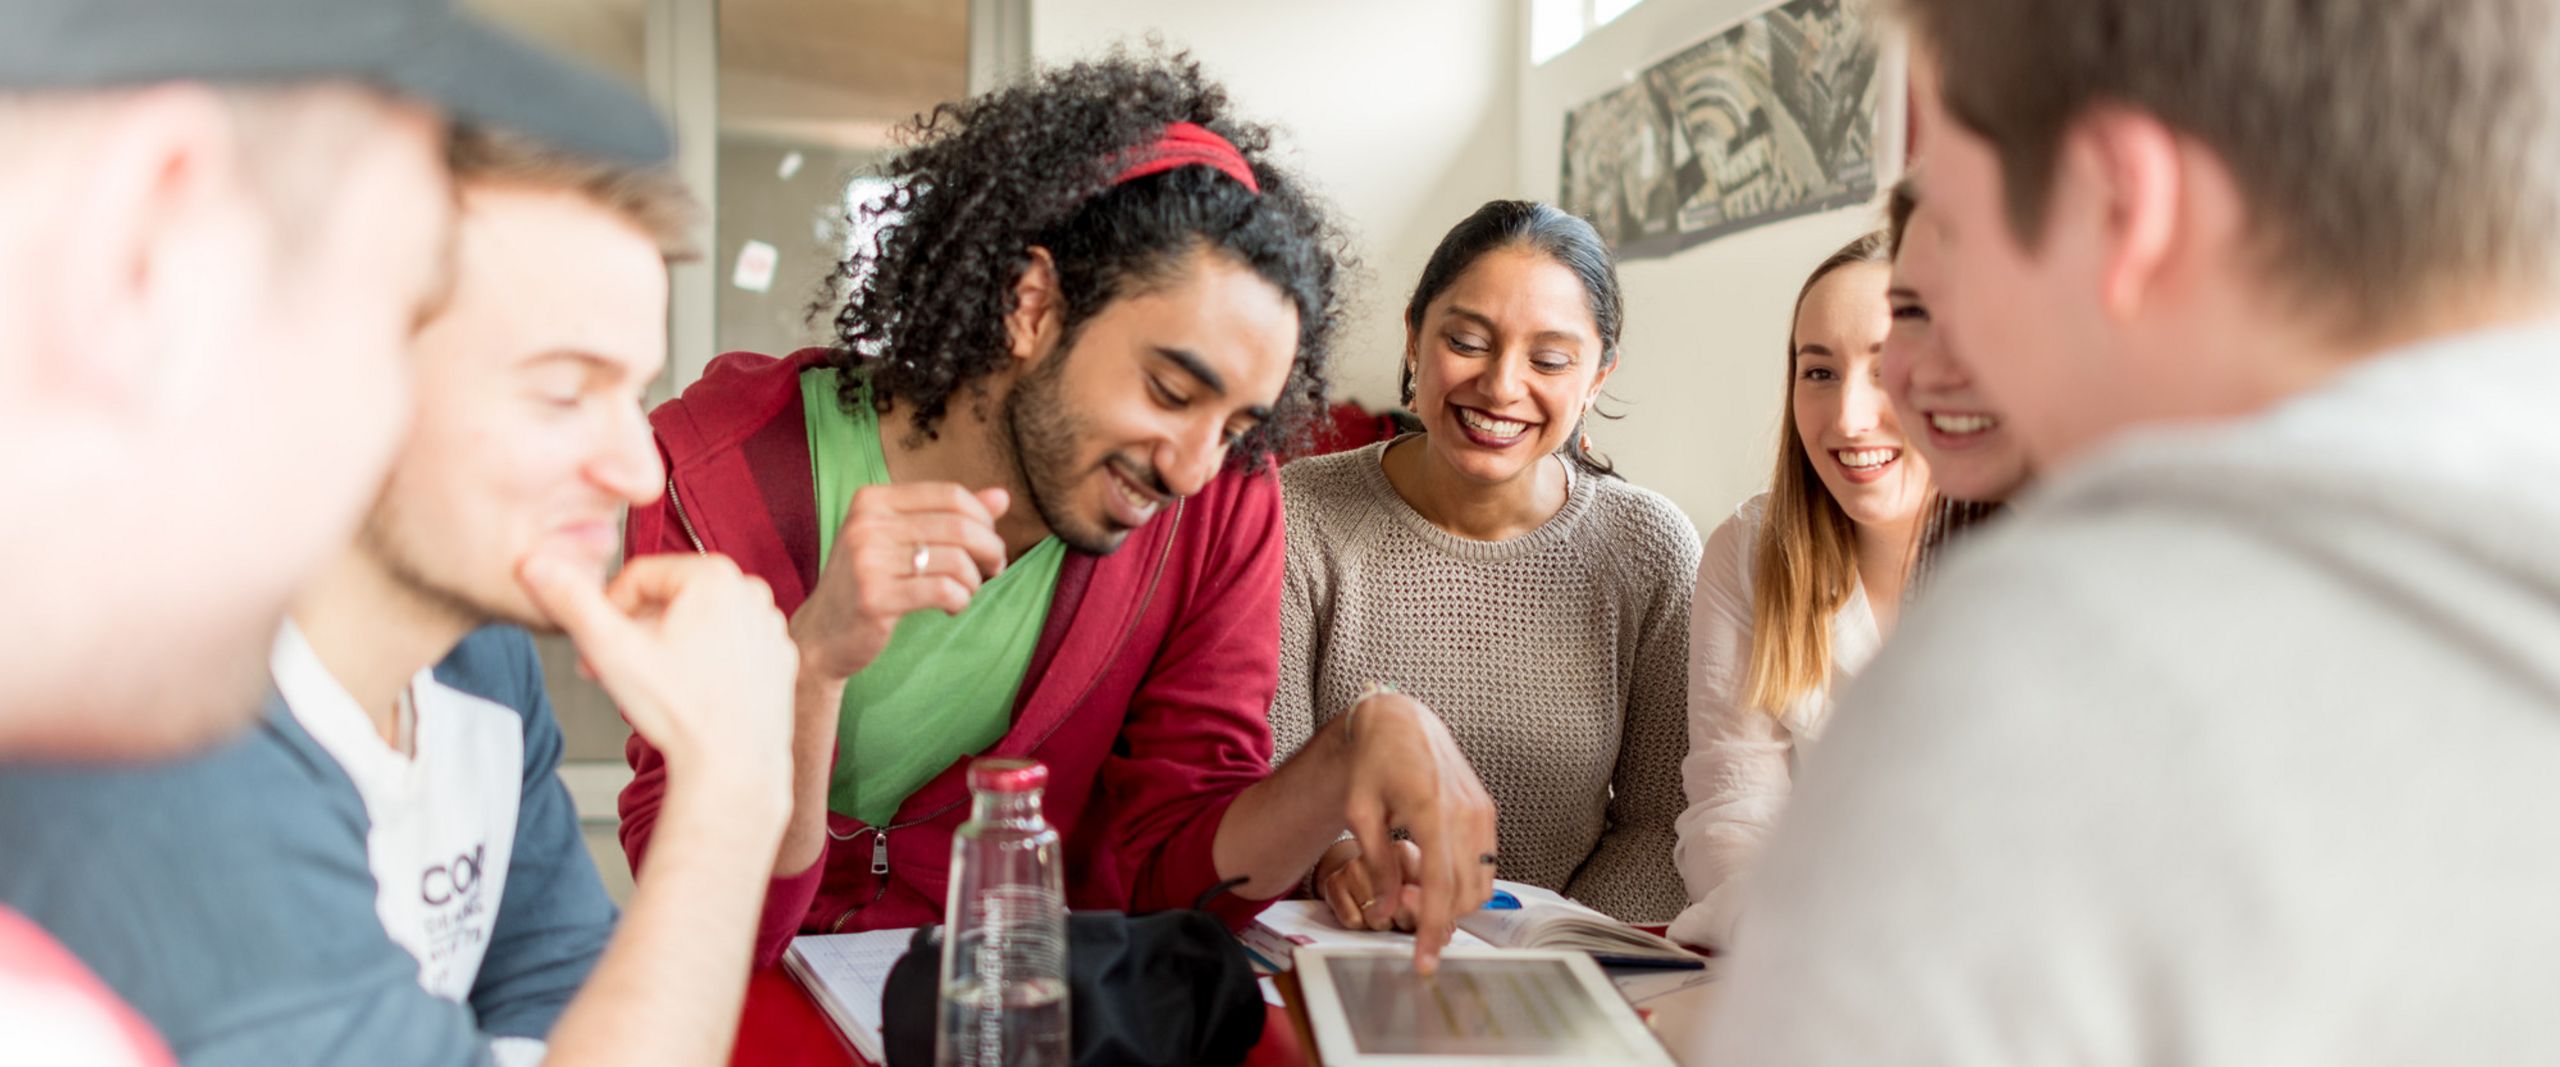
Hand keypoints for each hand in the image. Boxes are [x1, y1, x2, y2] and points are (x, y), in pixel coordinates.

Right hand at [520, 553, 797, 812]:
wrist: (734, 767)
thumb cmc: (678, 711)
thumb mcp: (611, 650)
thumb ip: (571, 603)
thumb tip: (531, 564)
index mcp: (715, 576)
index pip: (639, 577)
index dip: (608, 612)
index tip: (597, 650)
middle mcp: (752, 591)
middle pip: (670, 600)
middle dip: (635, 632)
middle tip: (611, 671)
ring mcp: (770, 625)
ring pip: (698, 623)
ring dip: (666, 646)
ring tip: (648, 687)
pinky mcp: (779, 656)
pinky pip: (728, 647)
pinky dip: (703, 662)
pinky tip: (687, 694)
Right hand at [789, 483, 1010, 683]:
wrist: (821, 636)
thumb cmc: (869, 582)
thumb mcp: (901, 540)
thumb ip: (950, 516)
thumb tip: (1002, 497)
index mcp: (872, 500)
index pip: (950, 494)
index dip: (983, 518)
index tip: (989, 542)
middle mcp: (867, 524)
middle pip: (959, 526)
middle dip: (990, 549)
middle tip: (994, 569)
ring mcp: (867, 561)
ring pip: (956, 560)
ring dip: (974, 581)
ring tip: (965, 592)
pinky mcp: (874, 598)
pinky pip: (943, 591)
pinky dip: (960, 600)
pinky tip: (952, 607)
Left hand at [1336, 692, 1497, 973]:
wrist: (1400, 722)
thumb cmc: (1374, 763)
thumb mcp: (1362, 814)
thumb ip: (1378, 865)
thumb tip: (1386, 911)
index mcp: (1431, 809)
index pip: (1440, 886)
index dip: (1433, 929)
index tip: (1425, 961)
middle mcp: (1465, 811)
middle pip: (1465, 892)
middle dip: (1440, 917)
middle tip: (1404, 910)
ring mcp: (1481, 810)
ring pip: (1481, 883)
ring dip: (1455, 903)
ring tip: (1417, 892)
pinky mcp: (1486, 811)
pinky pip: (1486, 863)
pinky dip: (1465, 882)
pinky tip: (1436, 876)